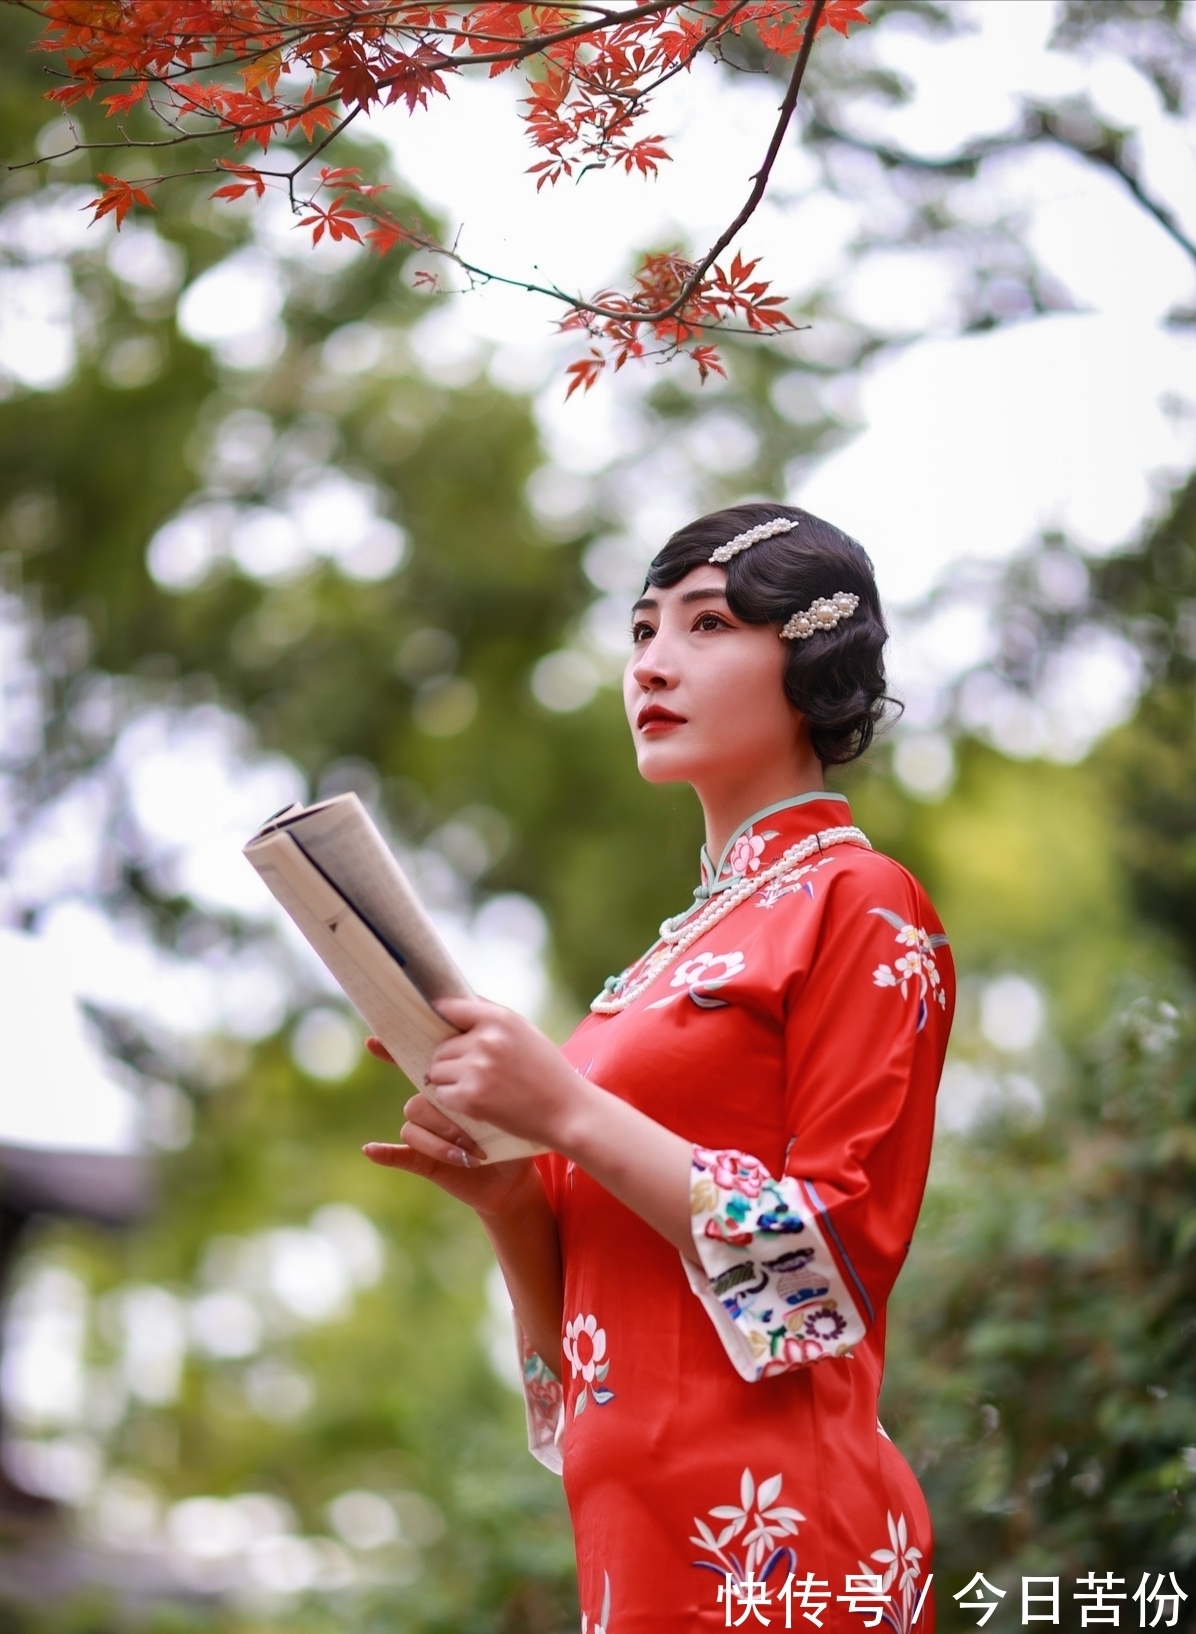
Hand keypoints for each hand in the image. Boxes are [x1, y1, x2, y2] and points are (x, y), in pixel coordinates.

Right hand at [362, 1038, 534, 1217]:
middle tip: (479, 1122)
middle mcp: (431, 1105)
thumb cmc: (515, 1130)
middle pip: (420, 1092)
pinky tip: (372, 1149)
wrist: (517, 1174)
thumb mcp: (510, 1094)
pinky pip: (399, 1152)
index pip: (418, 1063)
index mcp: (449, 1084)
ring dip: (443, 1137)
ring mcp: (425, 1132)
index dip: (391, 1050)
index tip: (372, 1041)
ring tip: (474, 1151)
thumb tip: (484, 1032)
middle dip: (447, 1110)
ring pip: (414, 1120)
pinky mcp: (422, 1159)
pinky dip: (385, 1151)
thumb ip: (491, 1066)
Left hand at [424, 996, 590, 1152]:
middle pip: (441, 1046)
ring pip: (437, 1070)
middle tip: (472, 1073)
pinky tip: (474, 1102)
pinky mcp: (470, 1097)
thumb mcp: (526, 1032)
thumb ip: (493, 1021)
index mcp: (500, 1019)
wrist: (568, 1111)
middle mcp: (485, 1039)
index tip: (440, 1026)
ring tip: (475, 1087)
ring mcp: (476, 1068)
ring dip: (449, 1081)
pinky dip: (452, 1100)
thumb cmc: (549, 1072)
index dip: (443, 1018)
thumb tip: (455, 1009)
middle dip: (451, 1060)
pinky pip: (441, 1094)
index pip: (451, 1008)